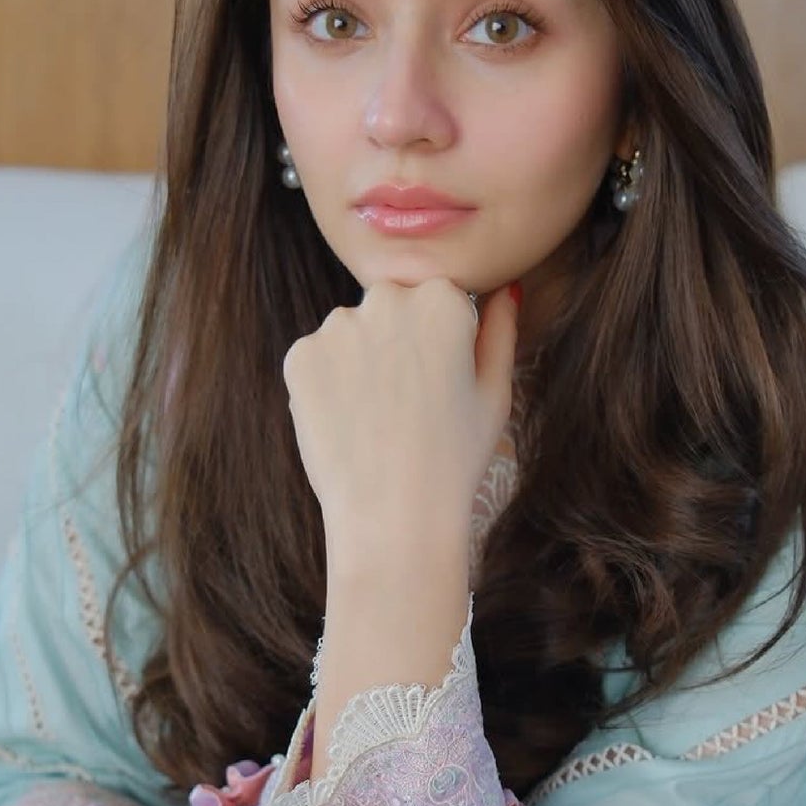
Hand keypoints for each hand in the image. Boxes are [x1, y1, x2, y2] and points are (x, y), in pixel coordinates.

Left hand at [282, 277, 519, 550]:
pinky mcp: (300, 356)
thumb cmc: (455, 459)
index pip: (439, 298)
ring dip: (361, 361)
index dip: (442, 341)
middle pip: (391, 306)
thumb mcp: (495, 393)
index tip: (440, 381)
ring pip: (351, 332)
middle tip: (408, 403)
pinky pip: (317, 359)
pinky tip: (348, 423)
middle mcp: (386, 299)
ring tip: (376, 418)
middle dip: (398, 341)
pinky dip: (328, 384)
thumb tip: (505, 290)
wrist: (394, 516)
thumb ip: (500, 331)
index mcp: (442, 299)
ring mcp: (337, 326)